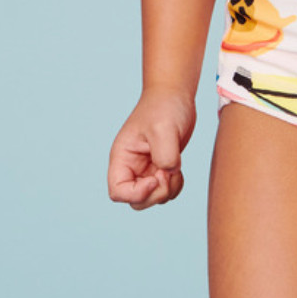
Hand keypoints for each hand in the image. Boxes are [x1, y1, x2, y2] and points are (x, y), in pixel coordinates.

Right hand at [108, 88, 196, 207]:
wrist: (174, 96)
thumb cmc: (164, 107)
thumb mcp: (163, 129)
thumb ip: (165, 155)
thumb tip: (168, 173)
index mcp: (122, 158)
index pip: (118, 192)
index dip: (137, 193)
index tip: (155, 178)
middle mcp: (130, 167)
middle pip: (137, 201)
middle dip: (156, 193)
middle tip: (168, 171)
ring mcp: (145, 170)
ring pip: (152, 199)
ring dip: (168, 190)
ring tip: (175, 167)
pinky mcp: (160, 169)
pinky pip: (165, 192)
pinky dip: (175, 186)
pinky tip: (179, 169)